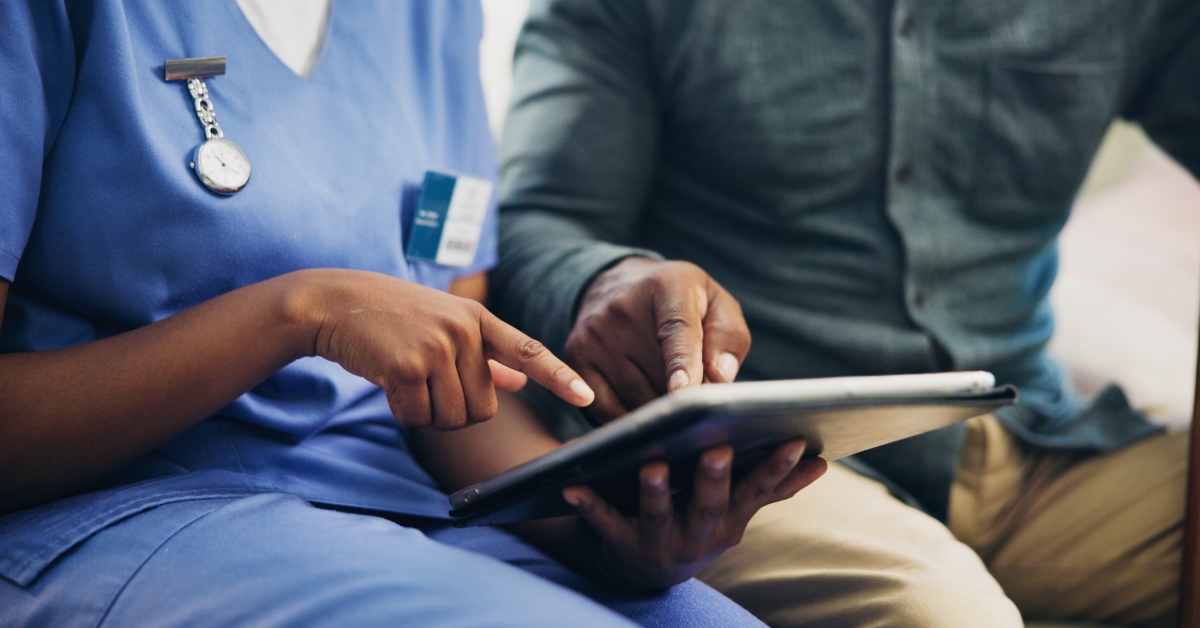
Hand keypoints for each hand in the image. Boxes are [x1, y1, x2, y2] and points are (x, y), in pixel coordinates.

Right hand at [291, 269, 593, 429]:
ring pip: (453, 418)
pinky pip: (419, 417)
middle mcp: (464, 330)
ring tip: (407, 380)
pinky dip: (403, 412)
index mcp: (478, 318)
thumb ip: (485, 355)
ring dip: (427, 413)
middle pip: (483, 408)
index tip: (588, 396)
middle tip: (425, 383)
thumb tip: (519, 381)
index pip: (528, 349)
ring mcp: (437, 346)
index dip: (559, 376)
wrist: (334, 302)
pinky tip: (388, 384)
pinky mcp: (407, 365)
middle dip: (454, 409)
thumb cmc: (392, 317)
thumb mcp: (444, 324)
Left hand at [562, 439, 826, 590]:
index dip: (776, 467)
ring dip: (655, 491)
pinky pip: (604, 524)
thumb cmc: (694, 519)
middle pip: (708, 504)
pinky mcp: (620, 545)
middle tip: (716, 447)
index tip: (795, 439)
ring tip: (651, 464)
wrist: (641, 567)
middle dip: (714, 478)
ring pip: (658, 515)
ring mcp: (660, 543)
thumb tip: (822, 461)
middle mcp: (698, 536)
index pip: (756, 490)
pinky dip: (589, 506)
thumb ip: (772, 486)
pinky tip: (573, 487)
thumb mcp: (735, 509)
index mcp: (729, 520)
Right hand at [567, 257, 750, 421]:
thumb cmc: (678, 301)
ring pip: (636, 398)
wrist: (615, 284)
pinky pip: (605, 409)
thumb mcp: (714, 303)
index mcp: (666, 288)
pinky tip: (642, 401)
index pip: (676, 331)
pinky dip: (629, 416)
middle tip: (696, 392)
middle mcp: (622, 309)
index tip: (684, 390)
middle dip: (684, 397)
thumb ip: (728, 337)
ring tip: (667, 389)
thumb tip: (720, 378)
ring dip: (659, 408)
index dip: (681, 363)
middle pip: (659, 375)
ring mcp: (595, 334)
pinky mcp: (576, 356)